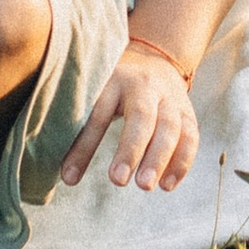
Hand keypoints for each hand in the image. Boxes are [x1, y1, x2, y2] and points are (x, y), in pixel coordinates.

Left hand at [59, 44, 198, 194]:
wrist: (152, 60)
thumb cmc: (112, 87)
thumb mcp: (95, 90)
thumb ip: (79, 119)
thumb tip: (59, 169)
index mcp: (113, 78)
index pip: (97, 114)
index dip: (84, 147)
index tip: (70, 178)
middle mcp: (144, 85)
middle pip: (141, 116)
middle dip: (130, 150)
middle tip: (117, 181)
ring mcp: (169, 98)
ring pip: (170, 127)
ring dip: (159, 159)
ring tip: (145, 187)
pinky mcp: (187, 112)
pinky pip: (190, 137)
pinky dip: (181, 162)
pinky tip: (167, 185)